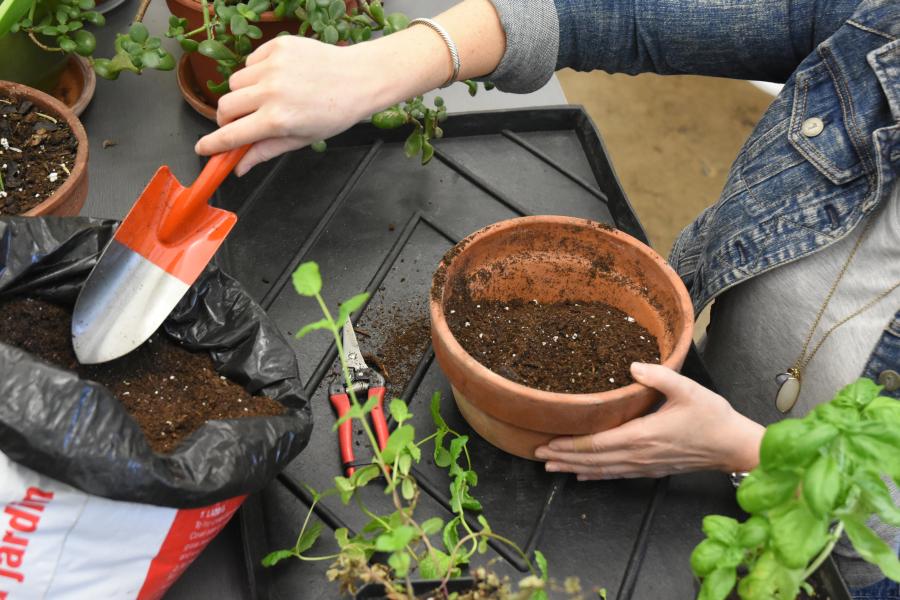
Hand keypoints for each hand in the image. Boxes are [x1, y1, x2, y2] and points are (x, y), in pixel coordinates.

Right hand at [195, 36, 381, 175]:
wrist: (358, 78)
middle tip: (242, 123)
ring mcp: (273, 66)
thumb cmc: (334, 113)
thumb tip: (239, 168)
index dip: (212, 145)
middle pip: (225, 106)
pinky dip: (256, 73)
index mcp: (277, 119)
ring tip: (267, 98)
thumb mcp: (301, 140)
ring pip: (235, 83)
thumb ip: (265, 151)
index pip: (231, 135)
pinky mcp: (277, 46)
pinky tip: (278, 78)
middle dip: (228, 118)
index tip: (202, 149)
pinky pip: (250, 62)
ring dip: (243, 94)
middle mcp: (271, 91)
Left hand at [534, 362, 764, 479]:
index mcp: (642, 435)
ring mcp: (644, 466)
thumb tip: (633, 365)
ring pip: (602, 470)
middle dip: (563, 458)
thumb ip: (659, 376)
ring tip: (551, 466)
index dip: (570, 445)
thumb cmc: (713, 417)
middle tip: (537, 454)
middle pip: (593, 460)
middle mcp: (638, 455)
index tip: (547, 443)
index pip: (597, 443)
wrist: (734, 446)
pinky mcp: (651, 470)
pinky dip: (596, 475)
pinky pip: (617, 475)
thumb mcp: (688, 389)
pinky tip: (584, 475)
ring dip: (575, 468)